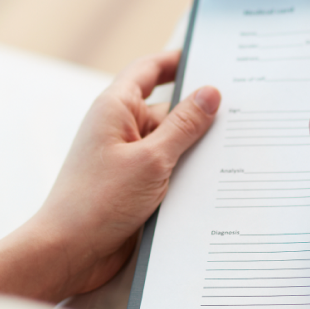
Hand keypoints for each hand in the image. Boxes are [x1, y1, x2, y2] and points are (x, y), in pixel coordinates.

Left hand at [30, 50, 220, 298]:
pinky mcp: (132, 186)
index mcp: (115, 108)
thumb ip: (184, 126)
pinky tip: (214, 181)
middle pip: (167, 109)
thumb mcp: (152, 159)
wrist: (68, 252)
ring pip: (170, 143)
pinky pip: (166, 169)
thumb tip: (210, 94)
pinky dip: (186, 172)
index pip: (149, 70)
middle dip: (198, 113)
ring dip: (195, 149)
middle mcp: (119, 129)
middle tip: (240, 111)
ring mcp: (126, 158)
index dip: (177, 61)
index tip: (208, 56)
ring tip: (235, 148)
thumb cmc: (98, 202)